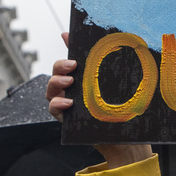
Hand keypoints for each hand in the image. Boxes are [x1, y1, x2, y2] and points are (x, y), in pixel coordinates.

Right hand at [45, 31, 154, 169]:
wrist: (124, 140)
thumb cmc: (122, 111)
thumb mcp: (121, 86)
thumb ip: (113, 68)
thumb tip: (111, 46)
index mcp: (84, 78)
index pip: (71, 59)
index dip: (66, 44)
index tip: (66, 35)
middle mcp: (72, 89)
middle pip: (57, 72)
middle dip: (60, 66)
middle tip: (72, 66)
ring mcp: (67, 102)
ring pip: (51, 89)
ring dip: (56, 83)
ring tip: (69, 83)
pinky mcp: (66, 118)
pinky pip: (53, 108)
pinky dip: (57, 104)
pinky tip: (68, 103)